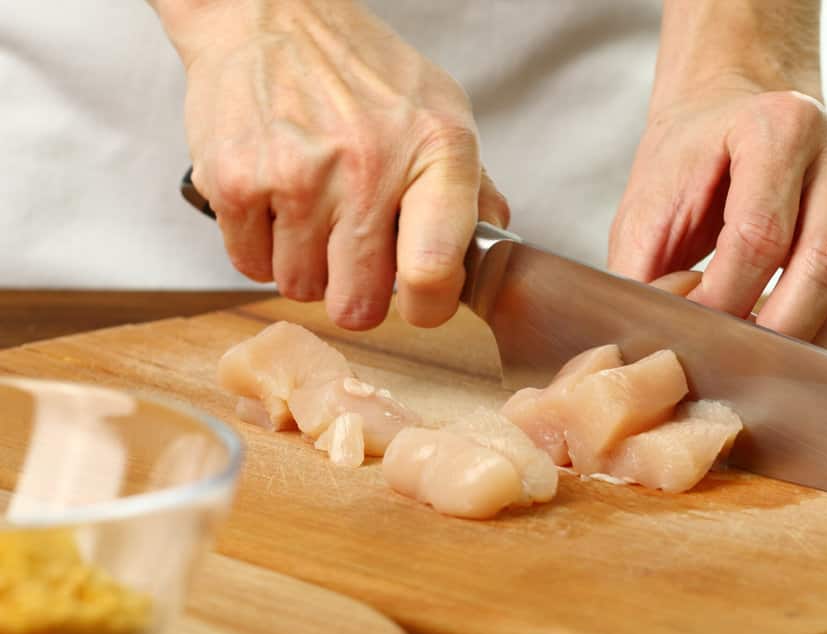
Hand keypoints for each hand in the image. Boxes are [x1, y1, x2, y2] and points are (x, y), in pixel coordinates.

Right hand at [157, 0, 508, 329]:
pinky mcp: (234, 181)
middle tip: (355, 258)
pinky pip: (250, 266)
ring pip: (301, 288)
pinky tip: (277, 205)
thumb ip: (472, 192)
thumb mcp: (440, 112)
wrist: (267, 13)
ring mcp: (296, 175)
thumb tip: (489, 258)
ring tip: (313, 216)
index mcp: (435, 151)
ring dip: (307, 268)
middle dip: (358, 294)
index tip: (420, 299)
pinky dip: (262, 249)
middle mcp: (368, 165)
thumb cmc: (360, 72)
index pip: (434, 272)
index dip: (428, 306)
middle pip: (360, 304)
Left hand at [609, 80, 826, 355]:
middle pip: (826, 262)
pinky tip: (792, 359)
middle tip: (735, 371)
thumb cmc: (691, 159)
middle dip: (778, 332)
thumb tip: (654, 344)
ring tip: (764, 376)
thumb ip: (644, 270)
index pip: (760, 233)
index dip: (725, 298)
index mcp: (778, 125)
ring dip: (812, 347)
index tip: (694, 338)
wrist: (737, 109)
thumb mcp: (649, 203)